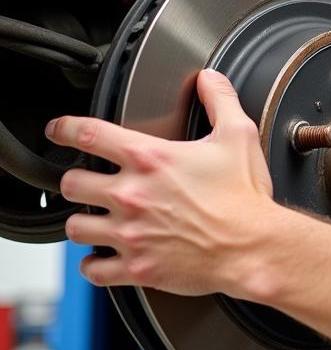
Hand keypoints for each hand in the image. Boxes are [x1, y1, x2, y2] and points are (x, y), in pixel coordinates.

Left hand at [50, 69, 278, 296]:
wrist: (253, 247)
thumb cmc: (244, 197)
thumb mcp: (238, 136)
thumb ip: (220, 101)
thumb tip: (209, 80)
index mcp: (151, 160)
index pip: (88, 134)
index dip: (65, 128)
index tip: (58, 130)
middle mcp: (132, 195)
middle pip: (71, 184)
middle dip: (77, 181)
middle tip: (88, 182)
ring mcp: (129, 234)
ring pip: (75, 228)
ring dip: (83, 221)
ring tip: (95, 219)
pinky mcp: (136, 267)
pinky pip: (93, 270)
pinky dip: (94, 264)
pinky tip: (103, 258)